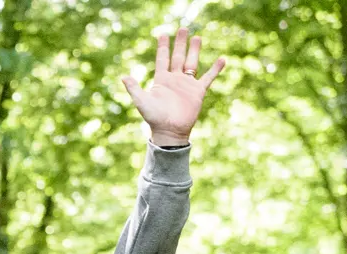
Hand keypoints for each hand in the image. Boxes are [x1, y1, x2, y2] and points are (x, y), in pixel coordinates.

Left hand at [121, 28, 225, 147]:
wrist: (170, 131)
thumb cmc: (154, 118)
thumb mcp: (142, 102)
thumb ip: (134, 88)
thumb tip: (124, 77)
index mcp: (161, 80)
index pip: (162, 59)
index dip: (162, 47)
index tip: (163, 35)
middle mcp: (174, 79)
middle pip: (178, 56)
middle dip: (180, 43)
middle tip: (183, 29)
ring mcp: (187, 84)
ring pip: (192, 62)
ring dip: (194, 50)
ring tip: (197, 37)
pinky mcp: (198, 91)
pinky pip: (208, 77)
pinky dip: (215, 69)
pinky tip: (222, 59)